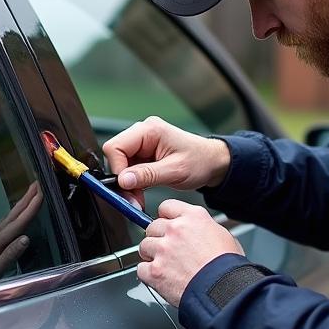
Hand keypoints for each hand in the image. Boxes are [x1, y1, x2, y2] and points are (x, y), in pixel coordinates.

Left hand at [0, 182, 42, 286]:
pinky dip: (12, 215)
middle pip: (12, 215)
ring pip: (7, 218)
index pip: (16, 224)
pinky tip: (16, 213)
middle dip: (26, 199)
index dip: (30, 209)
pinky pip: (2, 224)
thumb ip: (8, 256)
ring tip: (31, 194)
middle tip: (37, 184)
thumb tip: (26, 239)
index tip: (40, 194)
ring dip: (20, 205)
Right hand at [103, 116, 230, 209]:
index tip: (126, 186)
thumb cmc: (200, 161)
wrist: (212, 163)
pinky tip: (142, 191)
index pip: (116, 146)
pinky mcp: (144, 154)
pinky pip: (129, 169)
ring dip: (128, 183)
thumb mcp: (175, 171)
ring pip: (121, 164)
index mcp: (150, 130)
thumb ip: (147, 175)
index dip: (118, 168)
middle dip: (122, 179)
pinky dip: (133, 183)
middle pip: (116, 155)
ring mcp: (143, 144)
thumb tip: (123, 180)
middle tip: (132, 197)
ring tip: (139, 197)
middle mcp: (143, 133)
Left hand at [137, 199, 242, 306]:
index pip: (166, 207)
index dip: (166, 218)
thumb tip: (198, 232)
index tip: (167, 225)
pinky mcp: (155, 270)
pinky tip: (161, 277)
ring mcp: (163, 249)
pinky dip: (148, 274)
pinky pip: (141, 268)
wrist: (224, 291)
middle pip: (152, 226)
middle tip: (168, 250)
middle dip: (158, 238)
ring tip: (166, 265)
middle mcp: (175, 230)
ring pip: (144, 246)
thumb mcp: (223, 235)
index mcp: (193, 217)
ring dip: (151, 255)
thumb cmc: (228, 267)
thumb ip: (203, 228)